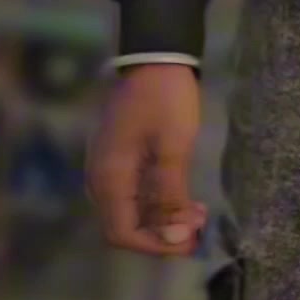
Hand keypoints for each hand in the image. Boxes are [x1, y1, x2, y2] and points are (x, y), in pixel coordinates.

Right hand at [87, 63, 206, 255]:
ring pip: (131, 210)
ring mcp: (108, 166)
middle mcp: (100, 177)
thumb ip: (171, 196)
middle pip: (125, 225)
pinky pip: (134, 192)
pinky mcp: (119, 156)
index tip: (189, 242)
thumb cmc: (165, 98)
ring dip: (163, 218)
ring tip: (199, 213)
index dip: (155, 245)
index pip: (122, 233)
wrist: (156, 53)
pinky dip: (159, 201)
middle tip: (199, 228)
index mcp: (109, 177)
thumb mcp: (174, 146)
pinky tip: (186, 198)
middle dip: (162, 234)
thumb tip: (174, 238)